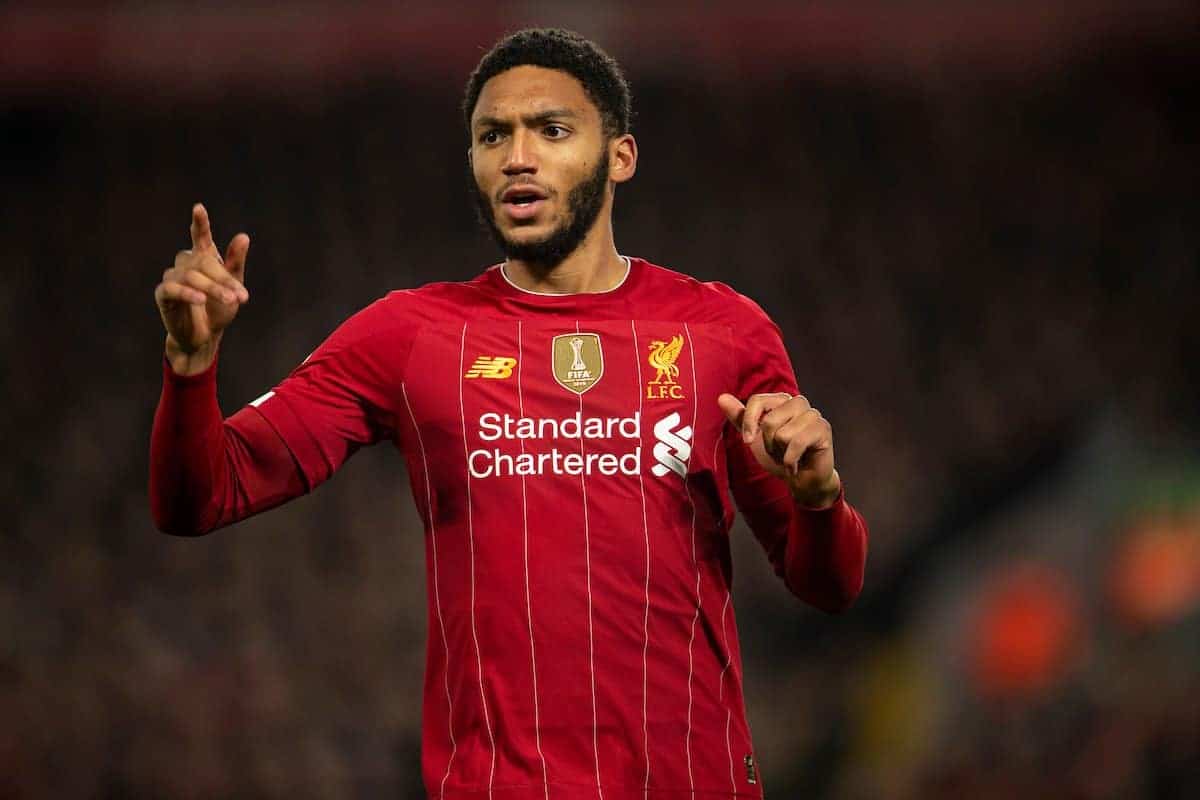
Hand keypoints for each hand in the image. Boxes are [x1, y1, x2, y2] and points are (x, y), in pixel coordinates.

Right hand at [154, 204, 249, 371]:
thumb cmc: (219, 309)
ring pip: (191, 275)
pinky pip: (173, 288)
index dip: (199, 223)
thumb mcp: (234, 287)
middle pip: (204, 262)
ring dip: (212, 288)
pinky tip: (200, 300)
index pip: (200, 237)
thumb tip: (243, 236)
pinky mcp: (163, 294)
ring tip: (230, 300)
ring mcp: (173, 278)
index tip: (199, 208)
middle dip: (224, 278)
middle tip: (242, 296)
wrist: (206, 337)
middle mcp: (186, 264)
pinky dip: (188, 293)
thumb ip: (236, 263)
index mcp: (203, 259)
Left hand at [717, 391, 841, 508]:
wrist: (801, 480)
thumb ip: (740, 417)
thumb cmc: (779, 455)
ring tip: (789, 457)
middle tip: (778, 451)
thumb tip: (721, 397)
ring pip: (783, 434)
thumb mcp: (755, 437)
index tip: (747, 441)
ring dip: (781, 454)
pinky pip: (796, 443)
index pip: (757, 400)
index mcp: (781, 400)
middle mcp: (798, 403)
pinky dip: (790, 461)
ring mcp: (813, 415)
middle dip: (769, 444)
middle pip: (770, 420)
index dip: (749, 422)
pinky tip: (795, 465)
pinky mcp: (823, 429)